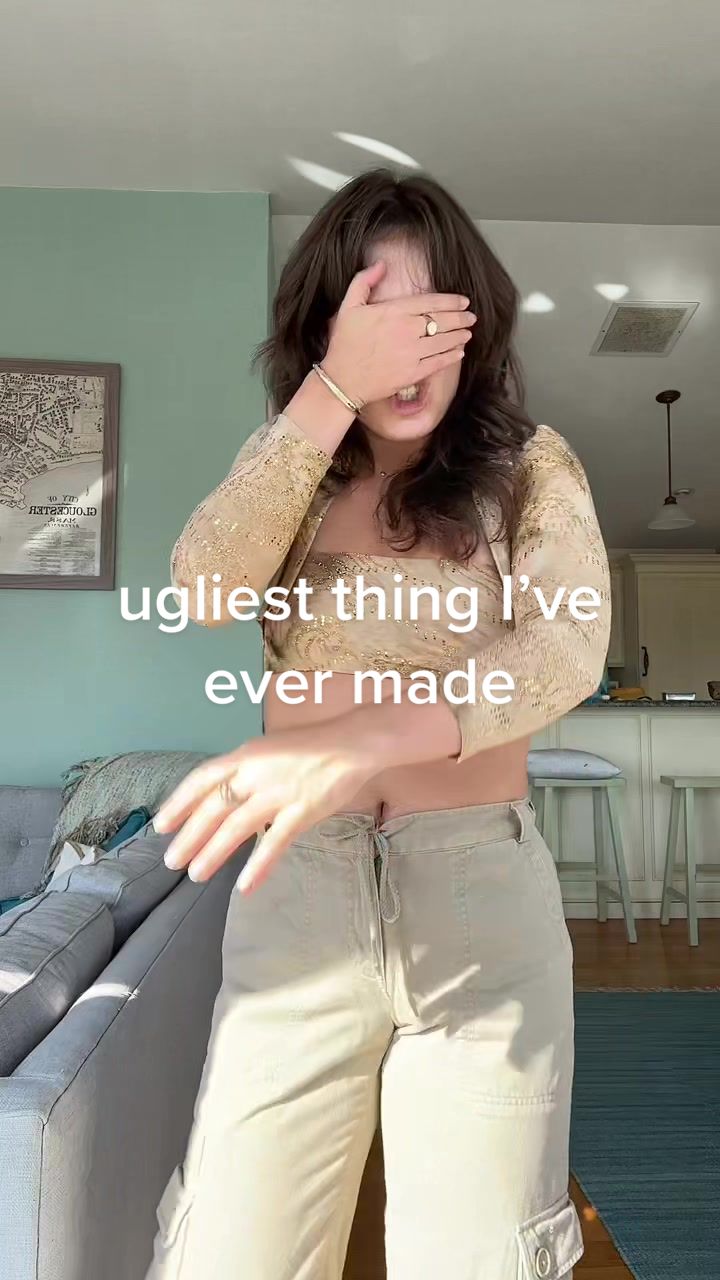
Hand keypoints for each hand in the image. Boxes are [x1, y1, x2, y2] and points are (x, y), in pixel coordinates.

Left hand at [153, 723, 379, 892]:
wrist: (352, 743)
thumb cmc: (310, 747)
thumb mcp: (267, 750)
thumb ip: (244, 770)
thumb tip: (221, 793)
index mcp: (245, 754)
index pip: (203, 778)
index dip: (179, 802)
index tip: (161, 825)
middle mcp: (256, 772)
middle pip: (215, 806)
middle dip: (190, 835)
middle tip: (171, 861)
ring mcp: (279, 791)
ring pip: (238, 825)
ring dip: (214, 852)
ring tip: (196, 875)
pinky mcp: (303, 809)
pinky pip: (276, 841)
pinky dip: (259, 864)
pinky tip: (245, 886)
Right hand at [323, 261, 475, 405]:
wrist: (342, 380)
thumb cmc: (344, 344)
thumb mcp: (348, 306)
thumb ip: (364, 281)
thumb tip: (381, 264)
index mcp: (394, 311)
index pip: (431, 302)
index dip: (451, 301)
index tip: (463, 301)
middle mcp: (406, 330)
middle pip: (442, 321)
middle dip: (461, 318)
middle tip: (471, 317)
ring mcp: (411, 352)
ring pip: (444, 341)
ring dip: (459, 336)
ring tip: (468, 333)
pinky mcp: (413, 373)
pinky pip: (438, 362)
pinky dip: (451, 356)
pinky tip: (459, 352)